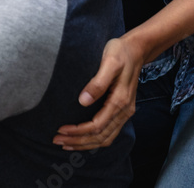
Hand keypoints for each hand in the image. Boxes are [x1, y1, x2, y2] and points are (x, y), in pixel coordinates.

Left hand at [53, 33, 144, 149]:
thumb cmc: (120, 52)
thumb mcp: (109, 62)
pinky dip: (95, 139)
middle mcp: (124, 110)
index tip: (60, 130)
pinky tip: (82, 138)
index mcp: (120, 101)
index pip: (97, 126)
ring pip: (105, 138)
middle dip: (79, 141)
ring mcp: (125, 112)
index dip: (78, 131)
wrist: (136, 49)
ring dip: (85, 143)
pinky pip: (109, 132)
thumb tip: (82, 101)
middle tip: (57, 140)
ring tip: (66, 143)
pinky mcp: (122, 110)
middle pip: (101, 137)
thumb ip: (97, 82)